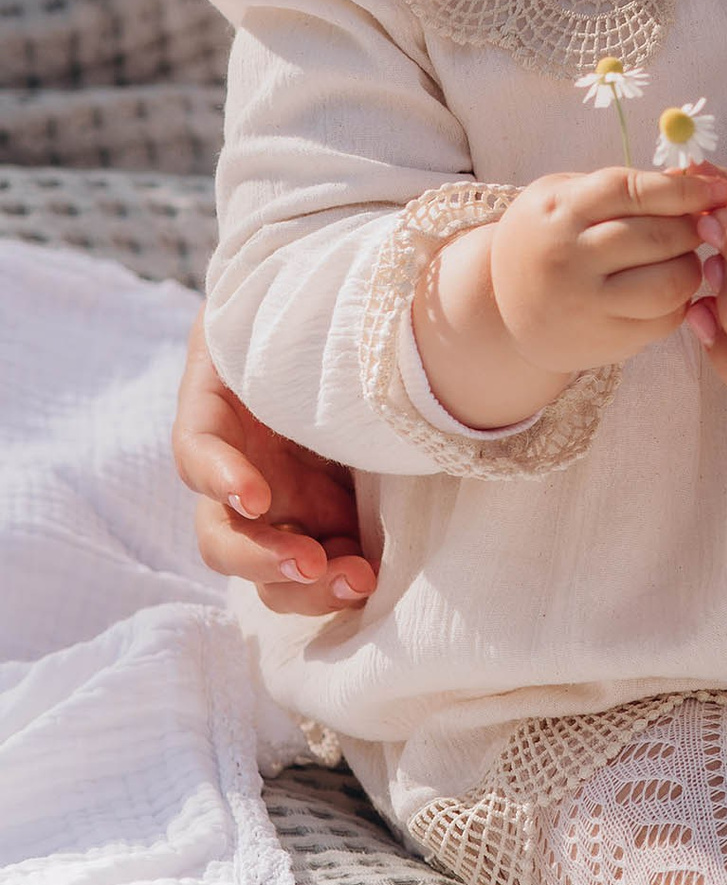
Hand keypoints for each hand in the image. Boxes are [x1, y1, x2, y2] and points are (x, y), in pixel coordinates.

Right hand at [175, 311, 376, 615]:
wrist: (356, 322)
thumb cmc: (306, 306)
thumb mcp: (279, 303)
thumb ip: (277, 317)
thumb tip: (315, 300)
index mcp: (220, 414)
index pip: (198, 454)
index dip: (218, 477)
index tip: (255, 494)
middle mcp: (242, 469)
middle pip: (224, 536)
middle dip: (262, 558)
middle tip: (312, 562)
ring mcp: (284, 502)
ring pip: (271, 566)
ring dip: (305, 584)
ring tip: (357, 580)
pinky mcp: (327, 519)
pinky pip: (322, 563)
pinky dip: (339, 577)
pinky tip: (370, 578)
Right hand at [414, 165, 726, 432]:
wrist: (504, 309)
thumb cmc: (549, 238)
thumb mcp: (566, 198)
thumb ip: (624, 188)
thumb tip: (698, 178)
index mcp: (557, 210)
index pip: (631, 192)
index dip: (683, 189)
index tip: (719, 190)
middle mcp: (566, 258)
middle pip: (656, 238)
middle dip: (693, 228)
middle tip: (705, 226)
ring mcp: (583, 305)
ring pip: (668, 284)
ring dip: (691, 268)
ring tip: (684, 258)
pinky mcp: (603, 342)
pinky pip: (664, 320)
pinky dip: (679, 302)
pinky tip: (668, 289)